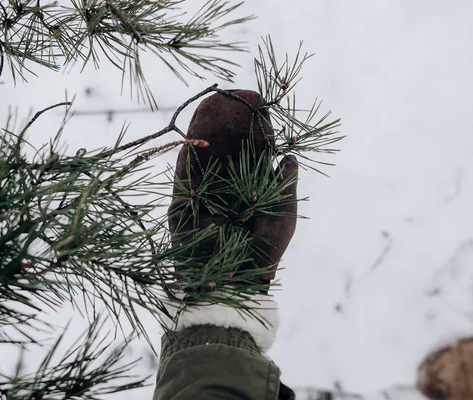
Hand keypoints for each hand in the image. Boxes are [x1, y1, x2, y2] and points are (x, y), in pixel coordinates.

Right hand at [168, 89, 297, 289]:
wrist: (232, 287)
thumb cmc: (262, 255)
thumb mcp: (282, 215)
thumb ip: (285, 184)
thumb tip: (290, 155)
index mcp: (249, 195)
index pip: (251, 158)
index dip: (255, 136)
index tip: (260, 113)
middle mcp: (225, 193)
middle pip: (226, 153)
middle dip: (229, 127)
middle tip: (234, 101)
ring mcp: (203, 197)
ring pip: (204, 157)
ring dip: (208, 133)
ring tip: (213, 104)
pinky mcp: (182, 205)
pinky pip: (183, 173)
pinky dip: (188, 151)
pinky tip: (194, 129)